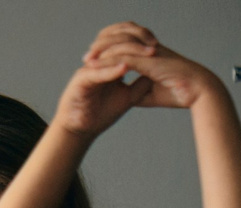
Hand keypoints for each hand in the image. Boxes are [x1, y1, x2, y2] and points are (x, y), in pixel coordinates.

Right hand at [54, 23, 160, 137]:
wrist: (81, 130)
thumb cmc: (101, 115)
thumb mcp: (128, 97)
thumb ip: (141, 84)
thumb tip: (158, 73)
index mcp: (109, 64)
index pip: (125, 44)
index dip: (142, 43)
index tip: (160, 47)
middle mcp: (98, 62)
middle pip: (118, 43)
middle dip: (137, 44)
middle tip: (155, 47)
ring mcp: (89, 69)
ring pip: (109, 54)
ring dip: (128, 53)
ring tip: (145, 55)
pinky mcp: (80, 80)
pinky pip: (97, 72)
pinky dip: (110, 70)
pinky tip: (124, 68)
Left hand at [87, 23, 223, 112]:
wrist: (197, 91)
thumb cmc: (179, 92)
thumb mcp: (150, 94)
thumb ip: (136, 91)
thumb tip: (124, 95)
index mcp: (150, 54)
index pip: (125, 44)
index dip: (109, 49)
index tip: (95, 60)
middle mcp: (148, 49)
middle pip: (120, 38)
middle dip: (102, 46)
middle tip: (87, 56)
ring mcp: (149, 53)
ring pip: (120, 44)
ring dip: (102, 51)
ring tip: (87, 59)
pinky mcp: (150, 60)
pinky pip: (125, 57)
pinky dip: (109, 60)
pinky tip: (97, 66)